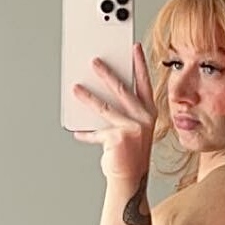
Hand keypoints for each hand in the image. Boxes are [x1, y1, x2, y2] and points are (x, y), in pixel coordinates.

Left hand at [71, 43, 155, 183]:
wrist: (130, 178)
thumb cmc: (131, 152)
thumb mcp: (132, 127)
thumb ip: (121, 110)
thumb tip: (99, 92)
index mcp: (149, 112)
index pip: (144, 82)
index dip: (140, 63)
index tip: (134, 47)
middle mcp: (143, 118)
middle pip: (122, 89)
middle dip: (106, 73)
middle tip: (94, 61)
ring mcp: (132, 128)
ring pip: (104, 106)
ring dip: (87, 96)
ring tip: (75, 88)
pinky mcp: (117, 138)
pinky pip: (96, 131)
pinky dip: (85, 132)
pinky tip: (77, 131)